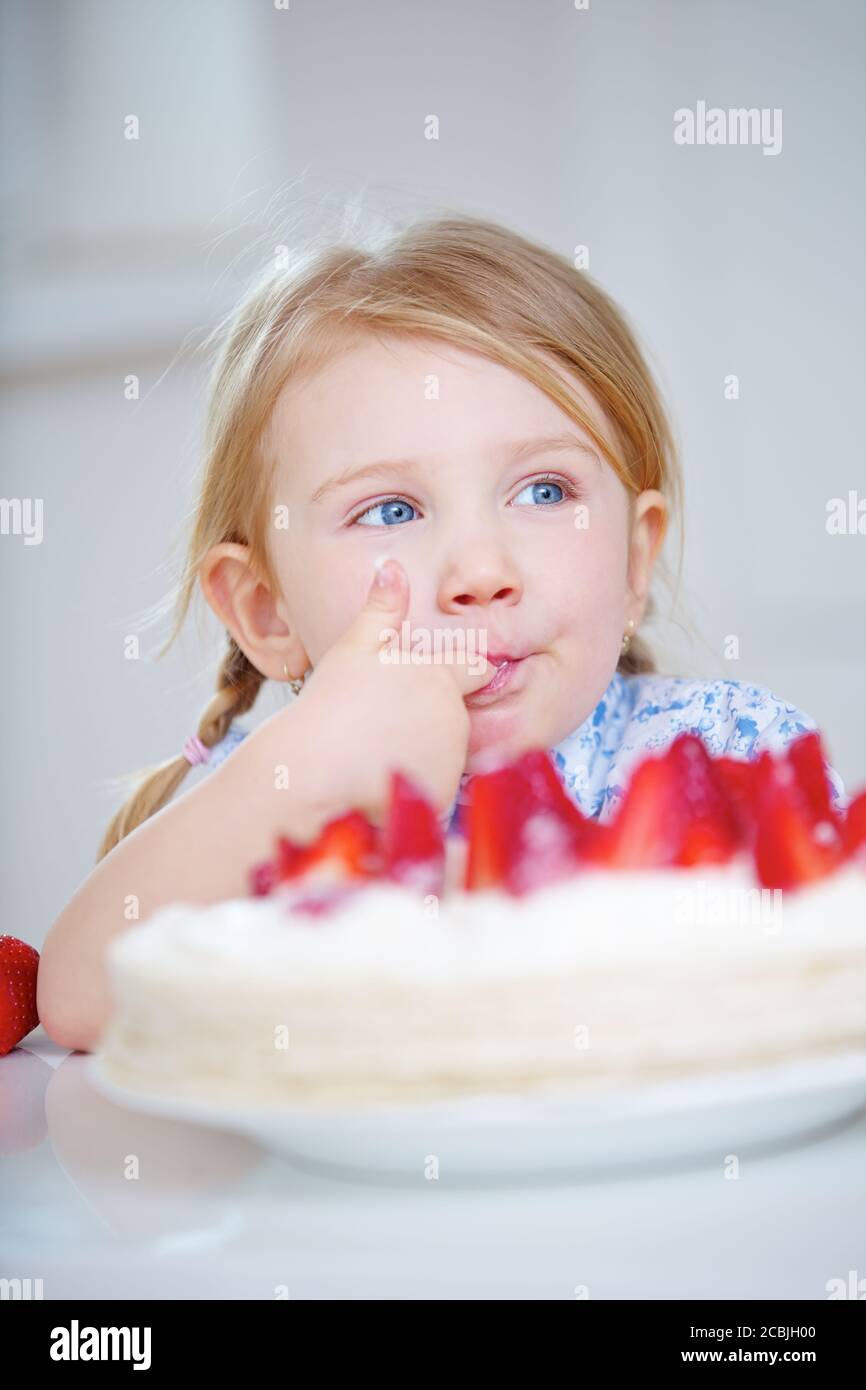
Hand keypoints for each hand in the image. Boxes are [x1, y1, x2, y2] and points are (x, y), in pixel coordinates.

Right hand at [287, 557, 493, 823]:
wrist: (314, 775)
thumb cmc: (329, 706)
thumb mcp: (354, 649)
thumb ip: (381, 610)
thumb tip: (392, 567)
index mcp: (440, 676)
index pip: (475, 669)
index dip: (458, 676)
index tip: (425, 689)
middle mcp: (456, 717)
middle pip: (456, 718)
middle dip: (432, 723)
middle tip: (383, 728)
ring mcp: (453, 759)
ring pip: (446, 755)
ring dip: (423, 756)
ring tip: (375, 756)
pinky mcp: (444, 795)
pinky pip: (436, 789)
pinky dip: (416, 788)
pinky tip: (380, 785)